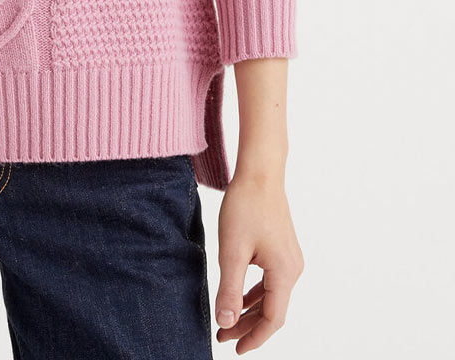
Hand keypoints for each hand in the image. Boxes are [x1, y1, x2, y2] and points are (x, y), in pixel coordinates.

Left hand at [213, 170, 303, 352]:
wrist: (259, 173)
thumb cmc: (245, 206)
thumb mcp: (232, 250)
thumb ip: (230, 289)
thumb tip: (226, 322)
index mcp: (284, 273)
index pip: (272, 320)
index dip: (253, 338)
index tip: (233, 348)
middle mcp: (293, 269)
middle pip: (272, 310)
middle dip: (247, 326)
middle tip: (221, 335)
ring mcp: (290, 260)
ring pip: (270, 297)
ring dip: (249, 310)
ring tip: (226, 321)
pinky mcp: (282, 250)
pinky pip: (269, 282)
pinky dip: (254, 293)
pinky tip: (238, 298)